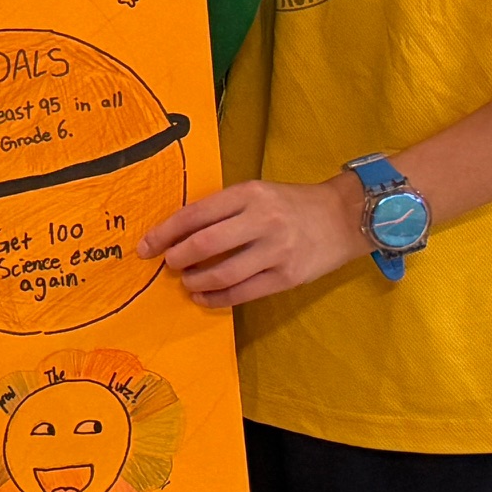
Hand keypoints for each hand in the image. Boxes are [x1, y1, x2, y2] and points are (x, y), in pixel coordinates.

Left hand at [137, 173, 368, 306]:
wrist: (344, 216)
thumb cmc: (291, 204)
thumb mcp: (256, 193)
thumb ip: (222, 209)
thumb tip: (178, 233)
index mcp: (248, 194)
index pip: (195, 214)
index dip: (165, 232)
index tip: (147, 246)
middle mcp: (262, 220)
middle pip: (204, 243)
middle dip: (177, 258)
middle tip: (168, 265)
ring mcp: (276, 250)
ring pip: (222, 272)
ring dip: (196, 281)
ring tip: (187, 282)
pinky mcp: (287, 276)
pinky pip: (243, 292)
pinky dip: (217, 298)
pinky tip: (204, 297)